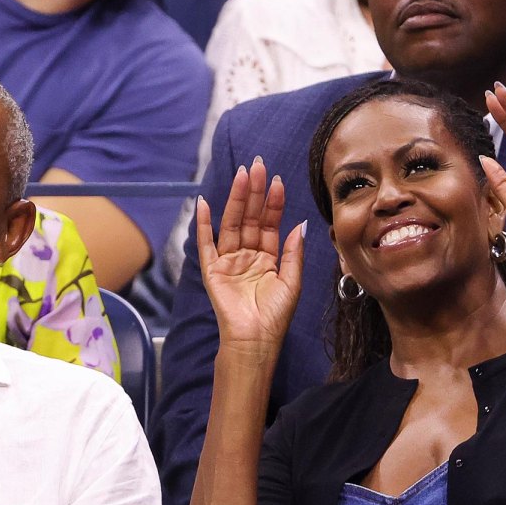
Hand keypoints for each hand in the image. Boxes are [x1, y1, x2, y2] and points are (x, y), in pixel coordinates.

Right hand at [196, 157, 304, 350]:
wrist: (255, 339)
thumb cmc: (275, 316)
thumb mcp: (292, 281)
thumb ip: (293, 252)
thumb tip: (301, 224)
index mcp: (267, 258)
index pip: (269, 223)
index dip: (273, 202)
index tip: (276, 181)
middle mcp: (247, 256)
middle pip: (249, 217)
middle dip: (254, 192)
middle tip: (257, 166)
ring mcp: (228, 261)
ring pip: (232, 224)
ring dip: (235, 199)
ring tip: (241, 176)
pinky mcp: (212, 271)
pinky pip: (206, 243)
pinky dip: (204, 224)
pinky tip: (205, 203)